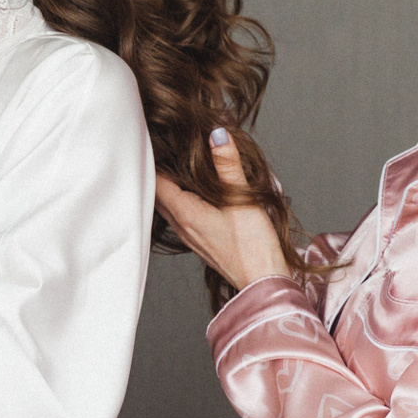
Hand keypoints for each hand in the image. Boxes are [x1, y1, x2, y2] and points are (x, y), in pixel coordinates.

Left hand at [154, 130, 290, 292]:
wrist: (263, 282)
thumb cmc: (253, 246)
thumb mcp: (241, 199)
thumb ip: (227, 165)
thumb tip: (216, 134)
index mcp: (185, 213)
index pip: (156, 182)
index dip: (154, 160)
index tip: (156, 141)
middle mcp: (182, 226)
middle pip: (159, 193)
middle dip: (160, 171)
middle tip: (165, 148)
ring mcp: (190, 236)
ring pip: (169, 205)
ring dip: (171, 187)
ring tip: (178, 166)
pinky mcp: (201, 242)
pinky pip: (182, 215)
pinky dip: (182, 199)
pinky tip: (197, 193)